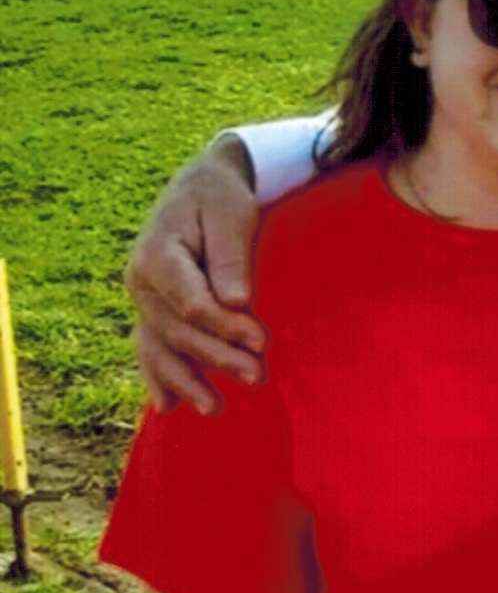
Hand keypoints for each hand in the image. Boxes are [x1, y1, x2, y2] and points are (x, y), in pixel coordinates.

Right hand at [125, 139, 265, 410]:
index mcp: (157, 253)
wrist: (201, 184)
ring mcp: (142, 298)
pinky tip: (169, 407)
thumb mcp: (231, 212)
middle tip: (258, 376)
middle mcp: (140, 280)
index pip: (191, 303)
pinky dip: (158, 377)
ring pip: (159, 346)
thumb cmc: (221, 195)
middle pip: (177, 330)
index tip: (261, 340)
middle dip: (216, 357)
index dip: (225, 326)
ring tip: (215, 409)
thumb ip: (230, 255)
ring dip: (186, 380)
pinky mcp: (152, 309)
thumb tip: (237, 301)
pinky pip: (149, 347)